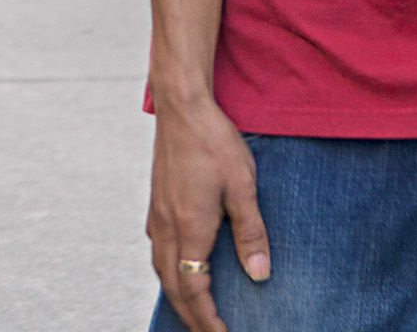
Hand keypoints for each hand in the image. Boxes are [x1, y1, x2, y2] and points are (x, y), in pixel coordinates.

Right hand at [148, 94, 269, 331]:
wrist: (181, 106)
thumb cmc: (214, 141)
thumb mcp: (243, 186)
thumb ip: (251, 233)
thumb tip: (259, 274)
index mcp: (190, 227)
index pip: (194, 288)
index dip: (208, 319)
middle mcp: (167, 226)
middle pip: (173, 286)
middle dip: (191, 318)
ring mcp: (157, 214)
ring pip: (161, 269)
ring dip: (178, 296)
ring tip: (194, 313)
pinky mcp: (156, 203)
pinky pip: (158, 250)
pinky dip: (169, 272)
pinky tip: (180, 269)